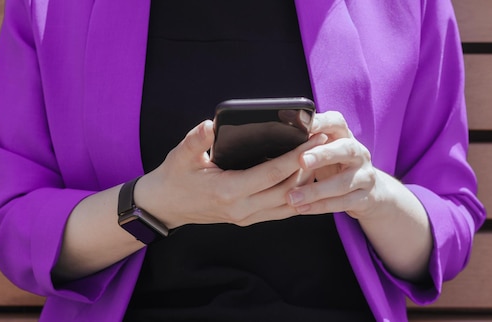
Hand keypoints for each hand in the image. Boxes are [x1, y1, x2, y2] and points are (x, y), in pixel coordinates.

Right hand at [136, 120, 326, 227]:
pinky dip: (297, 195)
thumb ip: (196, 140)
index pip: (272, 173)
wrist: (165, 207)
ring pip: (289, 203)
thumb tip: (211, 125)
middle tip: (327, 144)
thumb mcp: (180, 155)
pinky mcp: (249, 219)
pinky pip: (281, 210)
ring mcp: (247, 217)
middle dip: (310, 166)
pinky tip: (308, 178)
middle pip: (288, 189)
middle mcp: (242, 208)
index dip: (297, 156)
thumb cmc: (174, 177)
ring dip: (308, 182)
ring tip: (322, 158)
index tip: (315, 139)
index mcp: (228, 191)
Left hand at [286, 111, 380, 218]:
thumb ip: (306, 143)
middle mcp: (358, 153)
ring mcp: (364, 175)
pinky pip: (343, 203)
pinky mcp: (364, 197)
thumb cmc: (334, 164)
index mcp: (345, 136)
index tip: (301, 124)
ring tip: (292, 197)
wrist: (367, 190)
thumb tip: (274, 139)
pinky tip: (302, 208)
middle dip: (323, 154)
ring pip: (343, 182)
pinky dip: (320, 207)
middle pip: (345, 149)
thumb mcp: (322, 150)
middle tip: (301, 160)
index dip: (321, 122)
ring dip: (316, 190)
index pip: (336, 122)